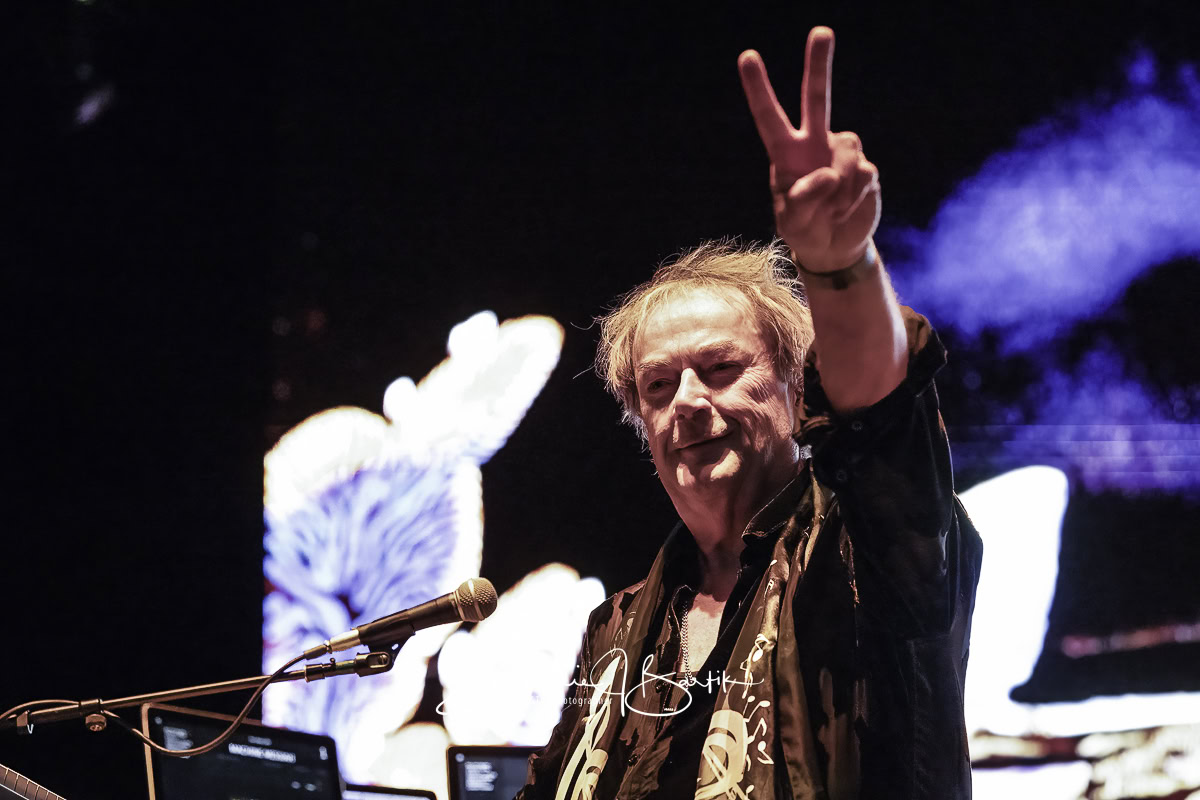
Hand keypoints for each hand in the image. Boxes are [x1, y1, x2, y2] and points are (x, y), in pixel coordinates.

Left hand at [738, 27, 879, 273]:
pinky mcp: (866, 167)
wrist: (834, 246)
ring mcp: (842, 153)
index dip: (758, 88)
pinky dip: (853, 198)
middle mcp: (814, 143)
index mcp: (785, 153)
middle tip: (821, 31)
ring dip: (839, 192)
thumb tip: (829, 174)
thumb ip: (802, 199)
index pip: (768, 116)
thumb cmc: (803, 230)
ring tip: (831, 210)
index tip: (747, 57)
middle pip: (817, 98)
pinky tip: (846, 208)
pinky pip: (863, 175)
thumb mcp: (791, 222)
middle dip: (819, 64)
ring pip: (845, 157)